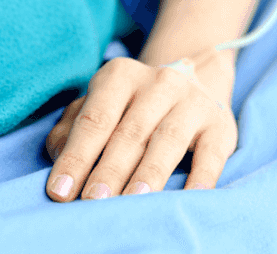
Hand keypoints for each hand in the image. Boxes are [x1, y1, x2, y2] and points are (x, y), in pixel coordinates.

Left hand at [44, 51, 237, 200]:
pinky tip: (189, 197)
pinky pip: (211, 153)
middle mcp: (158, 83)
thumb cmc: (130, 105)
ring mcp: (192, 102)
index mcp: (120, 76)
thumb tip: (56, 155)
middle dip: (108, 170)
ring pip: (167, 140)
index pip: (94, 120)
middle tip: (92, 201)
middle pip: (129, 132)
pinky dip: (201, 176)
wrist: (192, 78)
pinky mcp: (220, 125)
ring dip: (149, 173)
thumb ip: (72, 127)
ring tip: (132, 201)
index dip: (76, 157)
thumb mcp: (99, 104)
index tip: (59, 191)